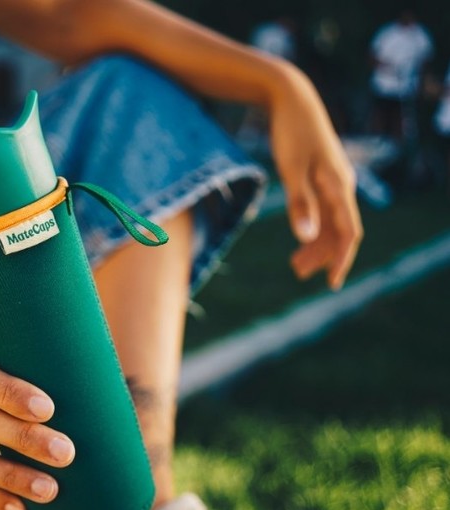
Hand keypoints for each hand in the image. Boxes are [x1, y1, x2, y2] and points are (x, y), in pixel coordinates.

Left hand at [269, 65, 362, 289]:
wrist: (292, 97)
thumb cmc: (290, 132)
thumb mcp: (291, 169)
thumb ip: (299, 204)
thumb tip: (307, 237)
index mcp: (339, 186)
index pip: (348, 232)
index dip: (341, 259)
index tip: (331, 282)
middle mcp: (342, 185)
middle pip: (340, 230)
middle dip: (323, 255)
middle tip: (298, 272)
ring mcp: (333, 179)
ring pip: (331, 220)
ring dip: (316, 243)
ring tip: (295, 264)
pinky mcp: (322, 174)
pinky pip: (324, 208)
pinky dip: (313, 225)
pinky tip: (301, 235)